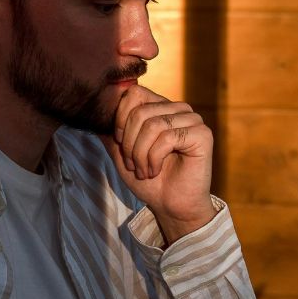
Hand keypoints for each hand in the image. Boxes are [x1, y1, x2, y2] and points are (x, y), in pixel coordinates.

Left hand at [102, 85, 216, 243]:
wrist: (170, 205)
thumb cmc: (150, 181)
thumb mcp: (122, 154)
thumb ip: (111, 133)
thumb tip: (95, 115)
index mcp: (162, 107)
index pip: (134, 93)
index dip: (120, 118)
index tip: (120, 144)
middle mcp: (179, 109)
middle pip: (141, 111)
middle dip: (130, 143)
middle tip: (133, 165)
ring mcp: (193, 120)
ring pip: (153, 125)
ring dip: (141, 154)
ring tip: (144, 171)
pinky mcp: (202, 134)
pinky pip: (167, 138)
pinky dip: (154, 158)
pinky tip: (156, 171)